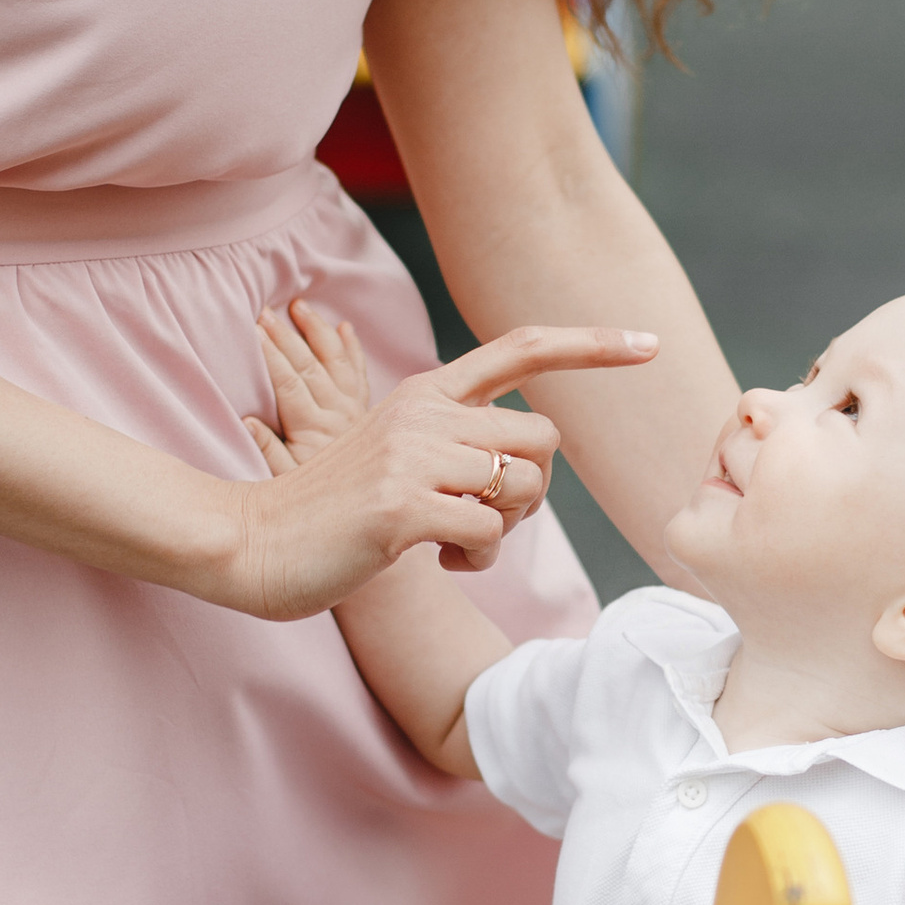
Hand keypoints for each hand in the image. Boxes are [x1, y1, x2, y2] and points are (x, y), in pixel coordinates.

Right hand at [228, 312, 654, 618]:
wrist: (256, 543)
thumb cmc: (337, 513)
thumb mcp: (399, 455)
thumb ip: (456, 442)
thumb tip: (531, 464)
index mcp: (426, 392)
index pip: (521, 349)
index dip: (591, 343)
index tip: (647, 344)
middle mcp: (424, 411)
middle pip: (543, 438)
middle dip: (535, 490)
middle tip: (489, 518)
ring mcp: (413, 456)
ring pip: (524, 485)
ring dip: (505, 529)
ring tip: (456, 540)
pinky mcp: (403, 506)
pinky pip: (489, 530)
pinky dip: (480, 556)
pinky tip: (443, 560)